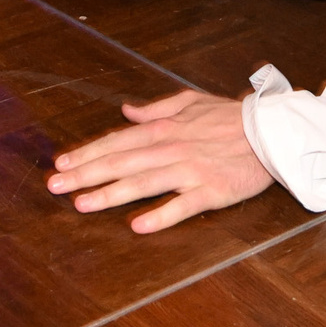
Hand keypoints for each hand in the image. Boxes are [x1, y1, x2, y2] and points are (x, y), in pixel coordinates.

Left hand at [47, 90, 275, 233]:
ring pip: (143, 183)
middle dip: (85, 174)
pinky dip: (161, 215)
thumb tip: (126, 111)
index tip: (61, 164)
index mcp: (164, 128)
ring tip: (82, 205)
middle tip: (55, 187)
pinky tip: (139, 226)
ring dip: (110, 194)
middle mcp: (171, 147)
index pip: (117, 141)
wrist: (271, 130)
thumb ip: (156, 108)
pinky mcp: (211, 190)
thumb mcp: (190, 100)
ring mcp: (190, 170)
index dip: (87, 153)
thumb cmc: (230, 116)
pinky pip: (182, 205)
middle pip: (121, 162)